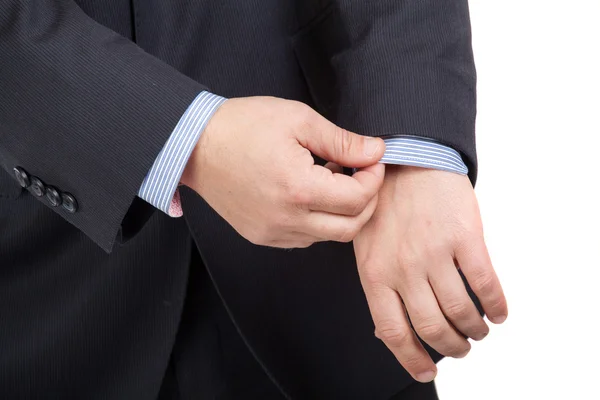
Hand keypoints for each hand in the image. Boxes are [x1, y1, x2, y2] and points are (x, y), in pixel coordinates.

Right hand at [181, 96, 385, 247]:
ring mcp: (272, 232)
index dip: (374, 178)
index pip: (358, 199)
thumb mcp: (298, 120)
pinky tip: (309, 194)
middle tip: (362, 174)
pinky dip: (317, 220)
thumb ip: (342, 141)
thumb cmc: (242, 127)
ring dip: (341, 212)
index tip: (372, 160)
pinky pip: (303, 238)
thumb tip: (376, 151)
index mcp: (298, 189)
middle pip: (350, 227)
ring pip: (328, 236)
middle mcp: (287, 219)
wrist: (195, 145)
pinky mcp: (261, 236)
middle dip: (366, 201)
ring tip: (330, 179)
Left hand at [353, 166, 506, 382]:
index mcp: (375, 272)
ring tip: (479, 331)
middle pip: (432, 327)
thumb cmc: (383, 201)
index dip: (412, 359)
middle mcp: (403, 268)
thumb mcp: (364, 242)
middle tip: (462, 348)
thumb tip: (386, 328)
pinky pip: (485, 283)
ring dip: (475, 329)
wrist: (407, 156)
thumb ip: (376, 281)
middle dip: (451, 346)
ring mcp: (434, 253)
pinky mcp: (464, 236)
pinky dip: (496, 305)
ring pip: (461, 310)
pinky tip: (499, 312)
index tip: (426, 373)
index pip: (393, 331)